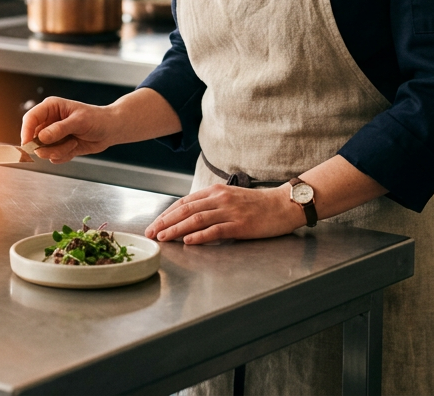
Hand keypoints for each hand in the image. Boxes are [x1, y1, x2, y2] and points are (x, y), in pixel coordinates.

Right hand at [19, 97, 117, 162]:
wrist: (109, 130)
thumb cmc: (96, 119)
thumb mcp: (79, 121)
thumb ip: (59, 129)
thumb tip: (41, 137)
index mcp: (51, 108)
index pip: (30, 118)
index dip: (26, 131)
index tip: (28, 144)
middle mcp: (49, 122)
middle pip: (33, 138)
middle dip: (48, 145)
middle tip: (66, 142)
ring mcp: (52, 136)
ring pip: (44, 151)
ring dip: (59, 150)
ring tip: (74, 141)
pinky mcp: (58, 147)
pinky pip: (53, 158)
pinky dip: (64, 155)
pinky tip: (75, 146)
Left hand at [144, 183, 306, 244]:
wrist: (282, 205)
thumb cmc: (256, 204)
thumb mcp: (229, 198)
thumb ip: (210, 204)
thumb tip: (188, 216)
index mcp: (215, 191)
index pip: (184, 202)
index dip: (166, 214)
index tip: (153, 224)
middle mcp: (220, 198)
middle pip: (185, 210)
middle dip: (165, 222)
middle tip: (150, 233)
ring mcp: (230, 211)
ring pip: (196, 219)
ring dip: (176, 229)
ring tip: (163, 238)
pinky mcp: (240, 225)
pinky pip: (215, 230)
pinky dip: (200, 236)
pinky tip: (188, 241)